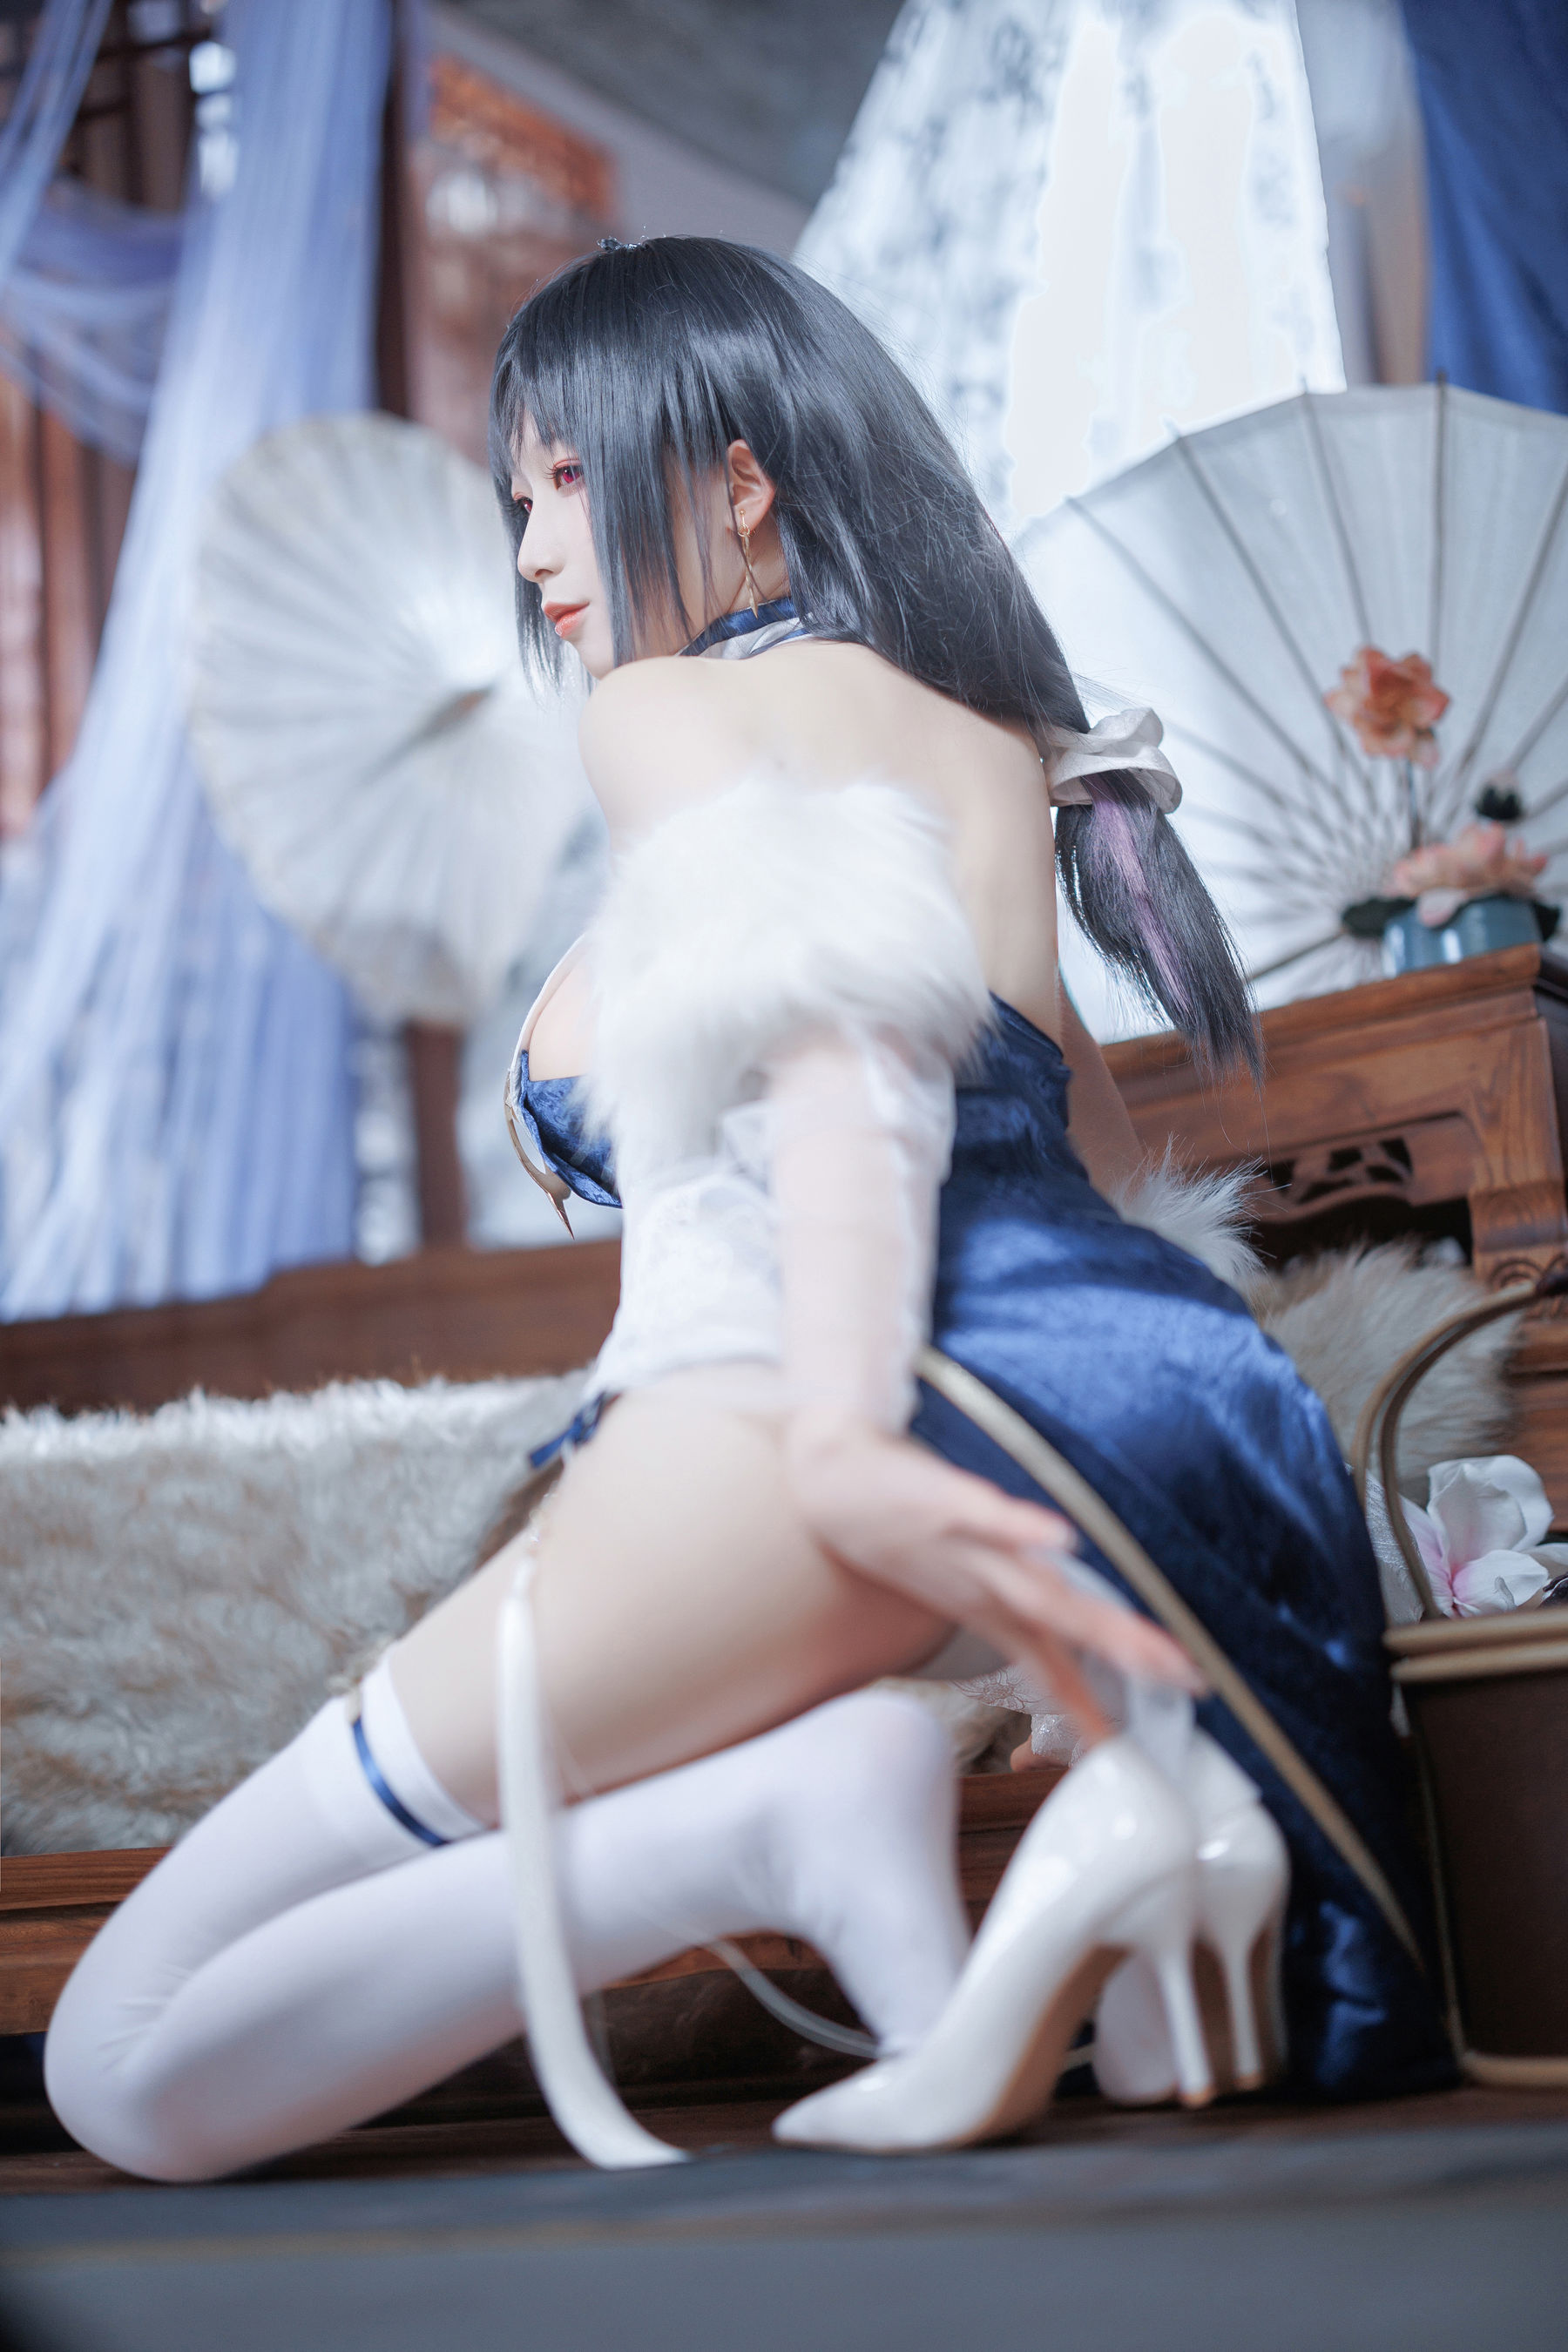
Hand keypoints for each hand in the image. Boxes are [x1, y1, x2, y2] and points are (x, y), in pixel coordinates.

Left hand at [784, 1410, 1202, 1715]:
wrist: (825, 1479)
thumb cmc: (893, 1529)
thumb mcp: (947, 1573)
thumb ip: (1009, 1597)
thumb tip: (1057, 1612)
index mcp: (992, 1600)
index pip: (1054, 1659)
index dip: (1092, 1701)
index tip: (1131, 1744)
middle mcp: (986, 1580)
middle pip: (1064, 1623)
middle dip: (1123, 1652)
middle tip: (1182, 1678)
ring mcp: (966, 1542)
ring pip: (1037, 1585)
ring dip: (1082, 1612)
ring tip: (1134, 1635)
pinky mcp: (943, 1499)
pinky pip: (986, 1514)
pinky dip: (1022, 1527)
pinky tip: (1059, 1537)